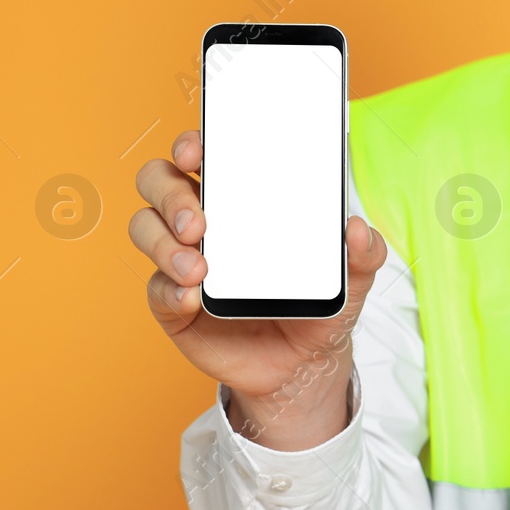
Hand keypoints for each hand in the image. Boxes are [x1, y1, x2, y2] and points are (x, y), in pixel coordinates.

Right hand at [130, 130, 388, 449]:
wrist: (302, 365)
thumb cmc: (316, 306)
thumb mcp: (351, 279)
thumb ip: (364, 254)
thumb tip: (358, 230)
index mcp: (241, 200)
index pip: (203, 155)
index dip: (191, 144)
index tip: (196, 151)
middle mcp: (204, 222)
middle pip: (159, 182)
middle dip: (169, 193)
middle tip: (198, 221)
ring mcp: (183, 260)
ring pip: (145, 228)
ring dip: (165, 243)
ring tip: (199, 267)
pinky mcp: (173, 303)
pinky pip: (155, 288)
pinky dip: (169, 289)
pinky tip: (191, 296)